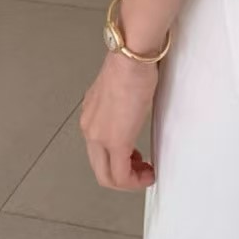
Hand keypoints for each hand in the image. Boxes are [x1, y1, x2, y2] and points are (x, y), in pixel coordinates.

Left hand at [80, 51, 157, 189]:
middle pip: (100, 169)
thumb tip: (134, 105)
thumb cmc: (132, 64)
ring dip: (129, 180)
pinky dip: (135, 180)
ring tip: (146, 172)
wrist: (131, 58)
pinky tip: (148, 174)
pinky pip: (121, 175)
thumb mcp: (123, 89)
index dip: (118, 158)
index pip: (98, 149)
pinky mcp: (116, 142)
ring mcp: (100, 137)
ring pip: (108, 176)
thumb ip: (122, 104)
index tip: (135, 157)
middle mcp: (90, 129)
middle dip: (123, 176)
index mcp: (91, 116)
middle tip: (141, 171)